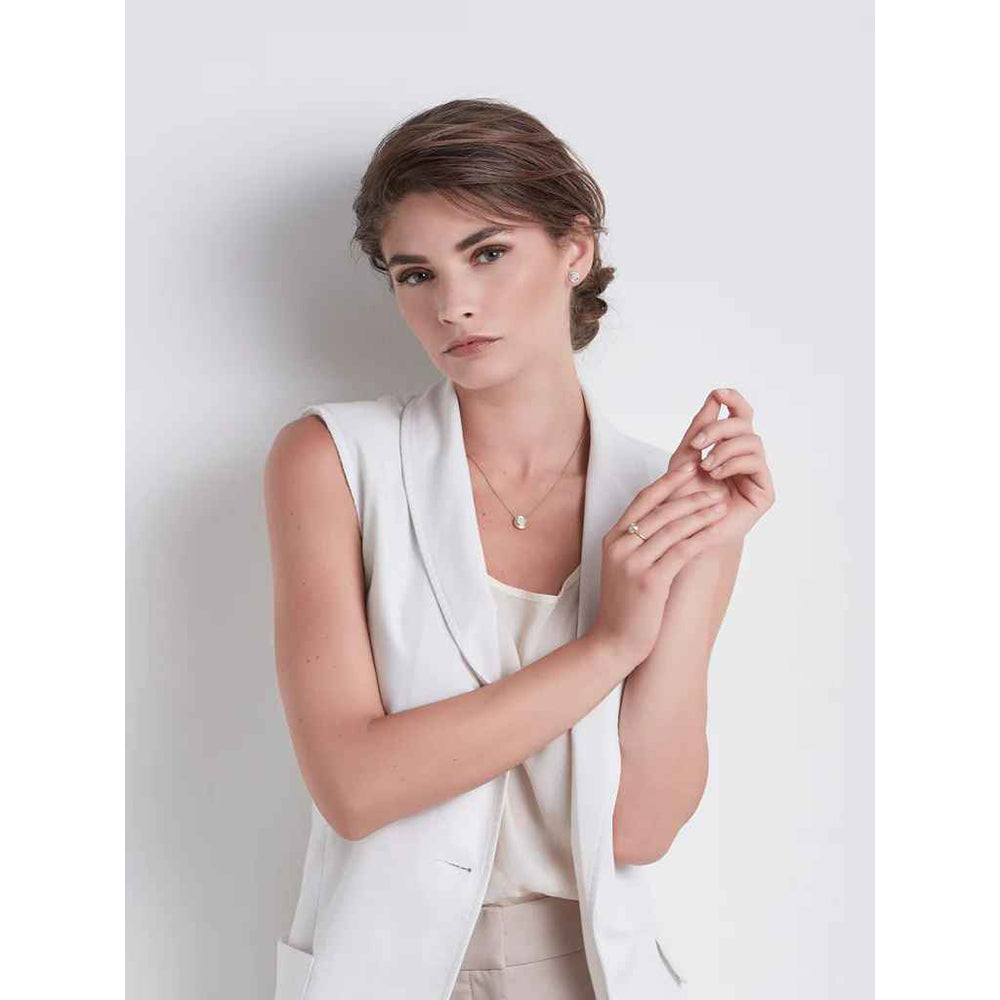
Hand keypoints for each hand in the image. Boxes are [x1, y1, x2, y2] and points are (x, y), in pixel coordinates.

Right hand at [590, 463, 729, 665]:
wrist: (613, 642)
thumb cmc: (625, 605)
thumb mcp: (625, 567)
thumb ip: (640, 543)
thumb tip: (669, 520)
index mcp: (612, 539)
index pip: (643, 500)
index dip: (667, 482)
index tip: (689, 467)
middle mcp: (620, 546)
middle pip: (660, 510)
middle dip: (690, 495)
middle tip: (714, 486)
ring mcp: (633, 563)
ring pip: (673, 528)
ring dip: (701, 514)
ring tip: (721, 506)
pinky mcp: (648, 581)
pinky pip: (681, 552)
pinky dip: (701, 538)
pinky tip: (717, 531)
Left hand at [665, 387, 774, 548]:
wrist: (684, 534)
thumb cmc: (682, 497)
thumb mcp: (685, 457)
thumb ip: (699, 427)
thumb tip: (715, 396)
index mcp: (729, 447)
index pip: (740, 415)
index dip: (733, 400)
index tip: (718, 393)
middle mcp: (746, 458)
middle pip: (746, 424)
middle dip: (720, 428)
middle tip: (698, 442)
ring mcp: (756, 475)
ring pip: (752, 441)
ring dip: (725, 448)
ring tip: (705, 465)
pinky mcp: (764, 492)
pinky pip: (756, 463)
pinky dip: (734, 462)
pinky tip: (716, 474)